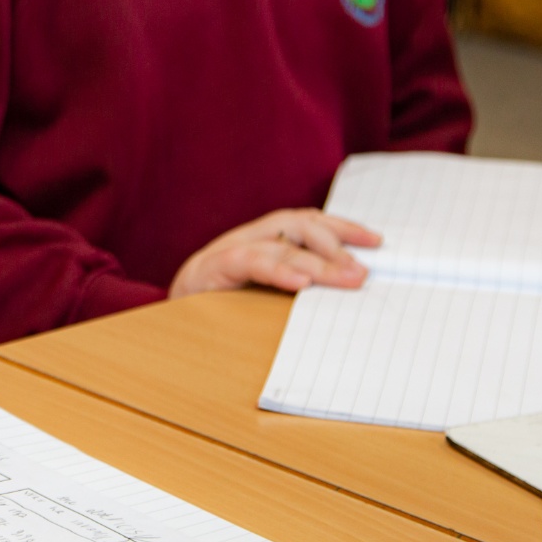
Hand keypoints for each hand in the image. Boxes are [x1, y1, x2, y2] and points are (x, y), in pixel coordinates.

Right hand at [169, 209, 380, 297]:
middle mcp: (248, 238)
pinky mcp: (211, 269)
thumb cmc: (219, 309)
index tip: (377, 242)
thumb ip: (295, 289)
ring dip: (316, 259)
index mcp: (264, 241)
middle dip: (335, 243)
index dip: (343, 227)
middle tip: (362, 271)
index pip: (309, 222)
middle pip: (298, 224)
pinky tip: (300, 283)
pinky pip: (249, 262)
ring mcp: (228, 250)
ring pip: (279, 243)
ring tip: (344, 277)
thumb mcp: (264, 298)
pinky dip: (277, 270)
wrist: (164, 319)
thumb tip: (348, 293)